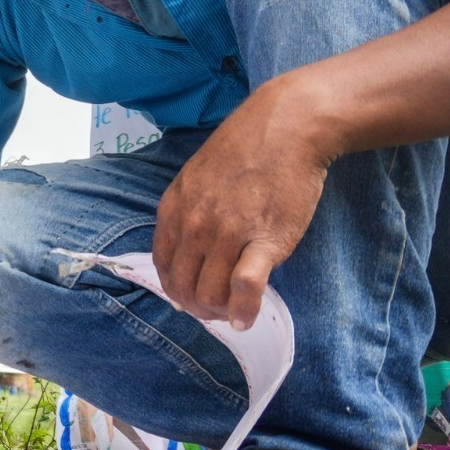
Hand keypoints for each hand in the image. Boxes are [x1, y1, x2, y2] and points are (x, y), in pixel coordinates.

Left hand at [153, 75, 331, 330]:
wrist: (286, 129)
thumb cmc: (243, 154)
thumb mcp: (196, 179)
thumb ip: (187, 213)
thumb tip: (184, 254)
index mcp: (174, 209)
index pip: (163, 265)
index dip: (175, 289)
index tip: (190, 298)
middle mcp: (195, 224)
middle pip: (183, 284)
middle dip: (195, 306)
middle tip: (212, 312)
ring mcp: (228, 234)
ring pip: (211, 292)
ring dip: (218, 312)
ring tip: (229, 313)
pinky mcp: (265, 241)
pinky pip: (245, 288)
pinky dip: (243, 311)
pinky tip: (245, 320)